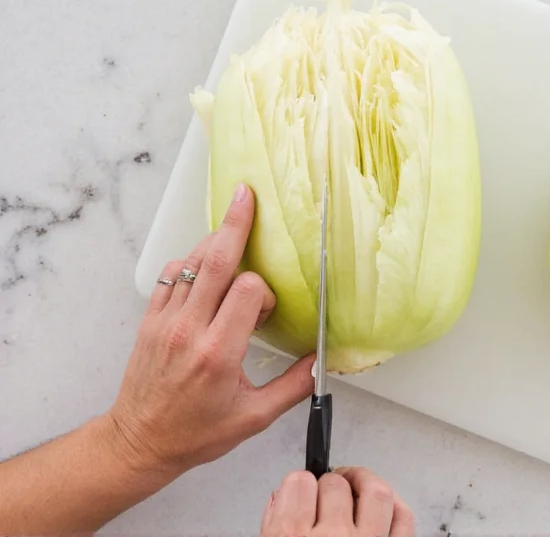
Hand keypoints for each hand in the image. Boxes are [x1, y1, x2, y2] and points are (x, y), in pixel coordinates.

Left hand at [106, 183, 315, 474]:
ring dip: (214, 241)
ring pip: (191, 262)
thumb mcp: (254, 418)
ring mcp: (164, 321)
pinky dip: (190, 262)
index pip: (247, 290)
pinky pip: (171, 274)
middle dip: (235, 223)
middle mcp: (188, 330)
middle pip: (215, 260)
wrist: (140, 441)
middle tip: (246, 194)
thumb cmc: (194, 433)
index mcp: (218, 353)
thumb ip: (294, 386)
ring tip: (232, 224)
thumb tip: (323, 361)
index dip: (264, 291)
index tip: (265, 311)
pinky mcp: (150, 319)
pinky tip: (205, 267)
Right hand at [261, 468, 414, 536]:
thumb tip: (281, 499)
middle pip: (335, 483)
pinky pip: (404, 519)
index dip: (300, 482)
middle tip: (328, 495)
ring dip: (366, 484)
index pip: (298, 483)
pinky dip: (396, 507)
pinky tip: (384, 509)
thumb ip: (273, 527)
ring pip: (375, 492)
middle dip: (331, 483)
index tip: (303, 488)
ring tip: (358, 488)